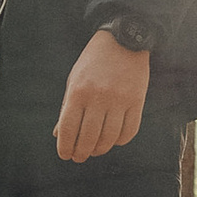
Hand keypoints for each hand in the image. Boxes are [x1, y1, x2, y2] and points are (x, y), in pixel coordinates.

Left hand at [54, 29, 148, 162]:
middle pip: (89, 138)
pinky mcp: (137, 100)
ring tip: (95, 150)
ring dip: (100, 149)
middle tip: (79, 157)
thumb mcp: (74, 80)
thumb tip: (59, 135)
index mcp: (78, 91)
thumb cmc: (94, 61)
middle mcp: (98, 97)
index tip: (65, 155)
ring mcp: (119, 99)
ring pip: (109, 138)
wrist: (123, 39)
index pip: (68, 129)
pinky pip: (129, 131)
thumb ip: (66, 108)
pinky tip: (114, 140)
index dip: (65, 147)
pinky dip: (120, 141)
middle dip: (81, 153)